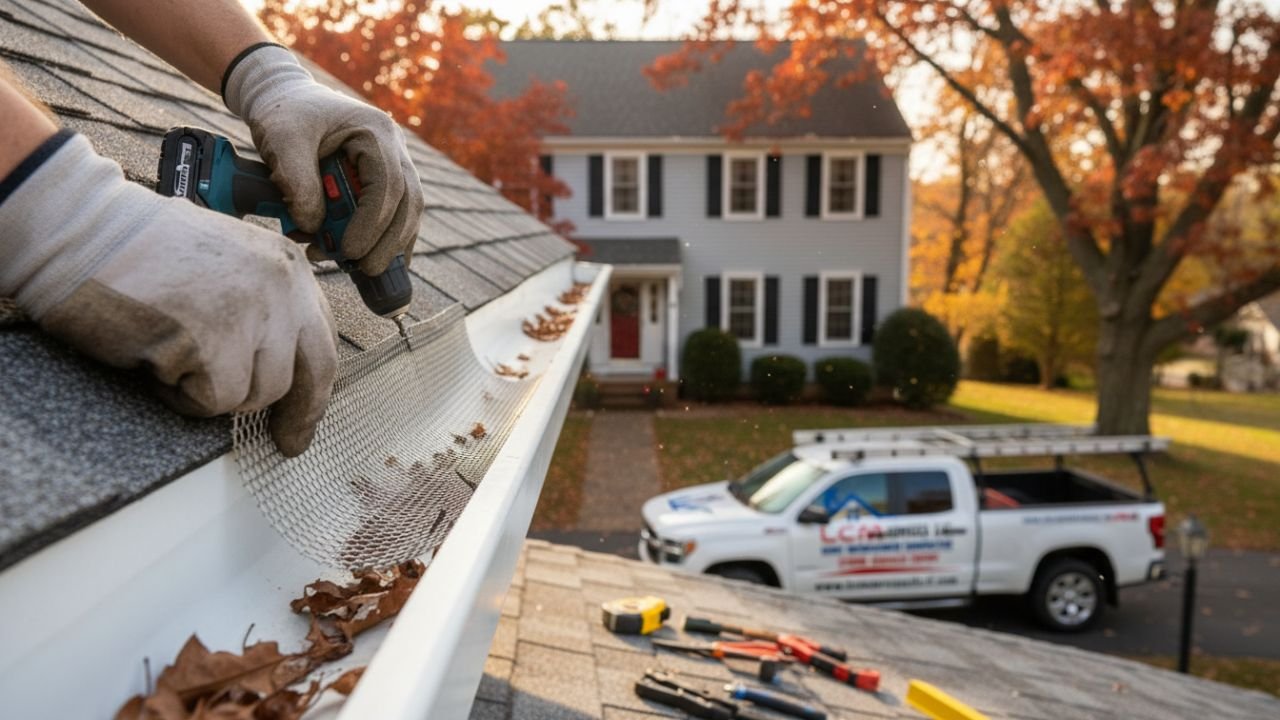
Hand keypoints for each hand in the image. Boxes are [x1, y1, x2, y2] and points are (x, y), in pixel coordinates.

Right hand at [0, 133, 337, 456]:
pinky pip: (214, 401)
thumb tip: (284, 362)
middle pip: (310, 374)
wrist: (79, 230)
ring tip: (175, 356)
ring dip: (215, 392)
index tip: (305, 417)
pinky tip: (158, 362)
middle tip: (286, 444)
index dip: (315, 388)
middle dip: (297, 416)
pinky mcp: (215, 341)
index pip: (321, 341)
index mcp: (288, 265)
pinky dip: (182, 397)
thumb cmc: (138, 250)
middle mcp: (282, 285)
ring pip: (258, 393)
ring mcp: (252, 312)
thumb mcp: (227, 262)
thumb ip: (264, 303)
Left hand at [224, 45, 424, 275]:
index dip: (372, 222)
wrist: (284, 98)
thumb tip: (313, 228)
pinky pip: (394, 214)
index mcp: (376, 132)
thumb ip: (298, 183)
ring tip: (361, 269)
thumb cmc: (284, 112)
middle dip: (389, 241)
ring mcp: (393, 164)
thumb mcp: (283, 140)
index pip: (388, 185)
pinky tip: (368, 260)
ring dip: (388, 244)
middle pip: (408, 202)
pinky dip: (383, 239)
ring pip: (407, 212)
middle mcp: (395, 149)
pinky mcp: (383, 181)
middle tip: (364, 269)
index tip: (349, 249)